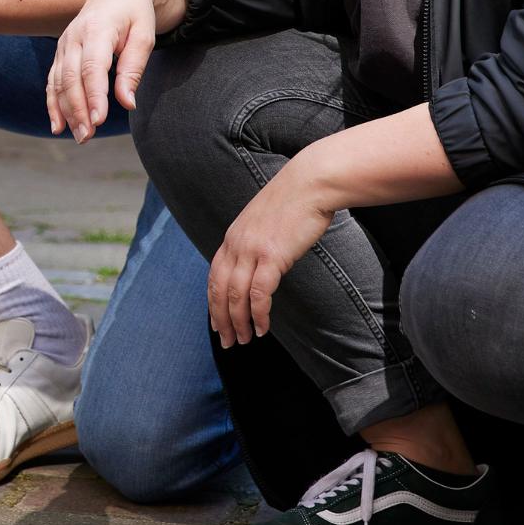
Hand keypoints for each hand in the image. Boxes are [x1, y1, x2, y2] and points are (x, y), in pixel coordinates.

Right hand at [47, 0, 178, 141]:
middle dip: (77, 109)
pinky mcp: (61, 53)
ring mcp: (64, 44)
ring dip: (66, 111)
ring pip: (59, 82)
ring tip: (79, 136)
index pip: (92, 67)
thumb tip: (126, 103)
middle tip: (88, 136)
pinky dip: (53, 103)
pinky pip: (52, 80)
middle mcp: (74, 36)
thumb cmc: (135, 13)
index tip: (98, 120)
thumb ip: (133, 68)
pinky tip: (58, 126)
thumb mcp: (144, 36)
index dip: (93, 95)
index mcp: (97, 29)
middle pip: (71, 78)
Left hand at [209, 151, 337, 347]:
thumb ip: (255, 242)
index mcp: (232, 236)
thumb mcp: (264, 222)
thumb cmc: (294, 202)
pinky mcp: (272, 256)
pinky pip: (259, 293)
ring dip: (238, 322)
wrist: (310, 183)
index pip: (214, 275)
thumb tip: (259, 262)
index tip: (216, 322)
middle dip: (220, 318)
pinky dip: (259, 314)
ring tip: (244, 340)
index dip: (213, 301)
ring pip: (235, 295)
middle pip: (219, 289)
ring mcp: (252, 249)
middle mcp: (236, 244)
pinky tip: (263, 328)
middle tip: (226, 341)